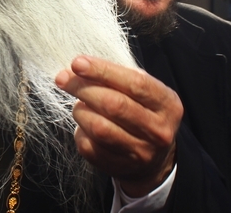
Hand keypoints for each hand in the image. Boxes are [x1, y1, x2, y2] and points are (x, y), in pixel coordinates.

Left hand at [55, 55, 182, 197]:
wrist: (153, 157)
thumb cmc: (141, 110)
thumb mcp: (141, 90)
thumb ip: (117, 75)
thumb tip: (79, 66)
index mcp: (167, 103)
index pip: (135, 83)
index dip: (102, 71)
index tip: (77, 63)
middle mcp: (158, 130)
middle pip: (114, 105)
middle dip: (83, 88)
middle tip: (63, 78)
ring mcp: (141, 152)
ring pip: (99, 127)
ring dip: (80, 111)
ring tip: (78, 104)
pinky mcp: (120, 167)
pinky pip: (90, 146)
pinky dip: (80, 131)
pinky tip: (84, 124)